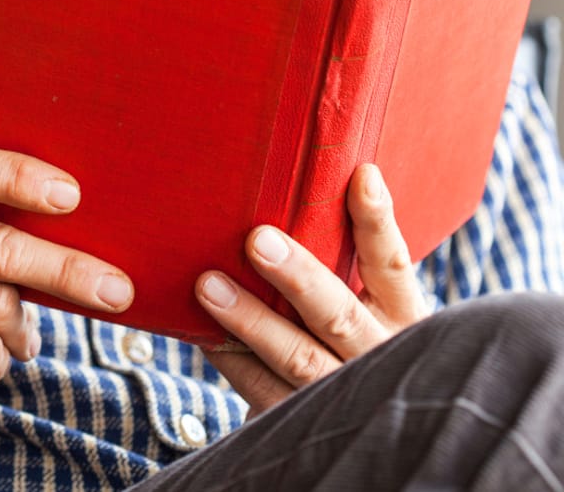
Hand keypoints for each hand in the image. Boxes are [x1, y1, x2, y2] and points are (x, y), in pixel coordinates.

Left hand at [196, 164, 428, 416]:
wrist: (352, 425)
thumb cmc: (345, 345)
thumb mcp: (364, 311)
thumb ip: (338, 269)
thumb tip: (284, 206)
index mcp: (403, 319)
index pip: (392, 266)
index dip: (378, 223)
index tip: (362, 177)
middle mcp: (380, 357)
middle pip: (340, 317)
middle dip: (299, 278)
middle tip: (257, 240)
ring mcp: (345, 397)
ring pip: (298, 359)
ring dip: (251, 320)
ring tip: (209, 286)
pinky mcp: (305, 425)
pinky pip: (260, 389)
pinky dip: (230, 358)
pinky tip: (200, 332)